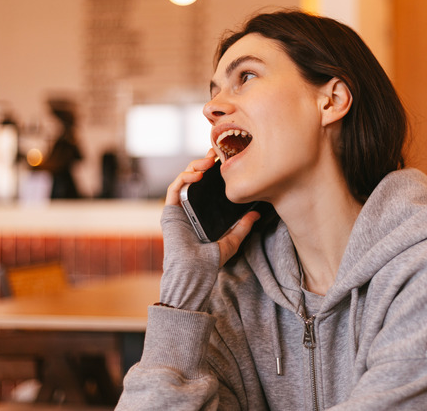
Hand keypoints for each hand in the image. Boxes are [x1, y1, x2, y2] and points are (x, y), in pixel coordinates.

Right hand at [159, 151, 260, 309]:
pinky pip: (174, 189)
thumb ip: (242, 227)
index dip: (214, 171)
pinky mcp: (170, 212)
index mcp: (203, 212)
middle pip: (195, 178)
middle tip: (216, 153)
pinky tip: (197, 174)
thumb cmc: (210, 261)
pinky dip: (184, 178)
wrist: (194, 272)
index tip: (226, 159)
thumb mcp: (232, 240)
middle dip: (204, 162)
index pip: (208, 186)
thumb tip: (256, 213)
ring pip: (184, 179)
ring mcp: (179, 209)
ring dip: (194, 166)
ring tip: (208, 161)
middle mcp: (190, 208)